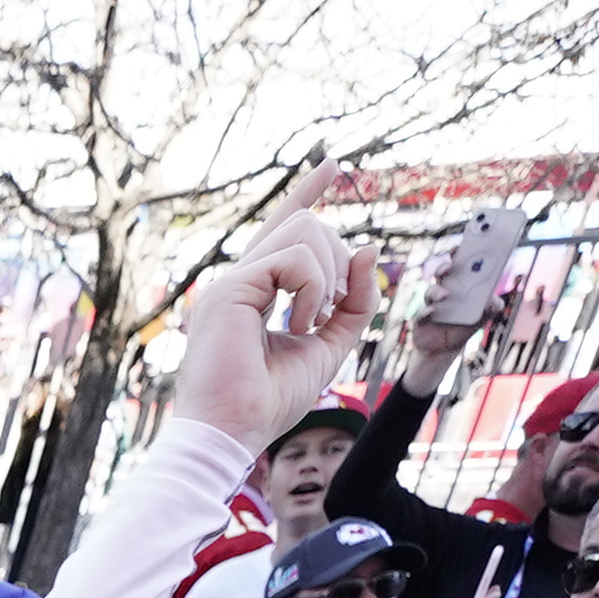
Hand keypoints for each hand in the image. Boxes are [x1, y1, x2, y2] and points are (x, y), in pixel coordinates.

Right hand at [166, 213, 374, 459]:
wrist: (233, 432)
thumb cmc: (270, 400)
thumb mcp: (330, 344)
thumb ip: (353, 301)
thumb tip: (368, 250)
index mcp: (257, 291)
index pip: (285, 227)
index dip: (309, 193)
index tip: (332, 165)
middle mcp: (240, 279)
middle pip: (307, 225)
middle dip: (336, 263)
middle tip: (323, 317)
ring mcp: (231, 281)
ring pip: (304, 231)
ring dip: (326, 277)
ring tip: (309, 323)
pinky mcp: (230, 288)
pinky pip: (295, 257)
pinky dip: (313, 289)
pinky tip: (299, 324)